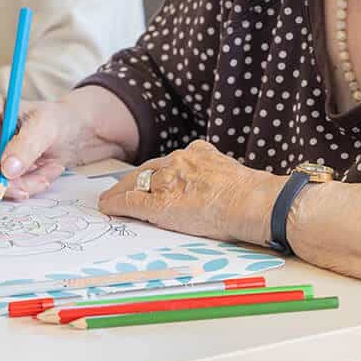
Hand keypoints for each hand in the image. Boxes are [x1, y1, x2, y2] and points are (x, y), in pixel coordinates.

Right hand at [0, 85, 138, 201]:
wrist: (72, 134)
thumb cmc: (58, 120)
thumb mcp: (48, 126)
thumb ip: (28, 144)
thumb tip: (7, 170)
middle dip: (1, 179)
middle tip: (28, 187)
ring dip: (19, 185)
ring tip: (48, 172)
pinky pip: (2, 189)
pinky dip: (25, 188)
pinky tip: (44, 175)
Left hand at [99, 140, 280, 247]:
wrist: (253, 202)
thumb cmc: (251, 195)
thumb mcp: (229, 172)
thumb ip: (213, 173)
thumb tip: (212, 184)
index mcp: (197, 153)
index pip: (168, 163)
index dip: (154, 174)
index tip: (147, 180)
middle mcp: (179, 161)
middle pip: (147, 170)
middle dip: (132, 181)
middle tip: (119, 190)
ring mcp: (168, 181)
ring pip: (137, 183)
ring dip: (121, 192)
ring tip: (110, 200)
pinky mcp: (161, 204)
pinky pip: (132, 202)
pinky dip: (117, 204)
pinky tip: (107, 207)